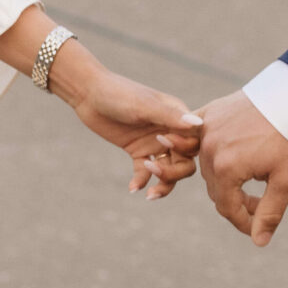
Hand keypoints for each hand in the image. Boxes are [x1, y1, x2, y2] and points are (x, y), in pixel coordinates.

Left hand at [54, 52, 202, 199]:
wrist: (88, 95)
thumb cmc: (119, 93)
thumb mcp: (144, 105)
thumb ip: (171, 116)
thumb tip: (200, 124)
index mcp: (177, 116)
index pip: (195, 140)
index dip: (186, 148)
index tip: (164, 142)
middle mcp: (169, 131)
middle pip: (185, 161)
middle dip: (175, 172)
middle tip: (156, 172)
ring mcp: (154, 142)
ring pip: (169, 169)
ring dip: (163, 182)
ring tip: (150, 194)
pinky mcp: (137, 151)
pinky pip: (145, 172)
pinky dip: (141, 181)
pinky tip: (132, 188)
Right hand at [196, 91, 287, 245]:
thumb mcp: (286, 180)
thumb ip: (270, 212)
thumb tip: (258, 242)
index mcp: (226, 168)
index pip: (227, 207)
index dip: (243, 222)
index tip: (257, 227)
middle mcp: (208, 150)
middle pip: (216, 190)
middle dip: (237, 202)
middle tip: (261, 204)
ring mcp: (205, 130)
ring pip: (207, 169)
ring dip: (227, 180)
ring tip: (253, 181)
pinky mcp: (207, 116)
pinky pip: (197, 141)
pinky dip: (207, 155)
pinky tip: (223, 162)